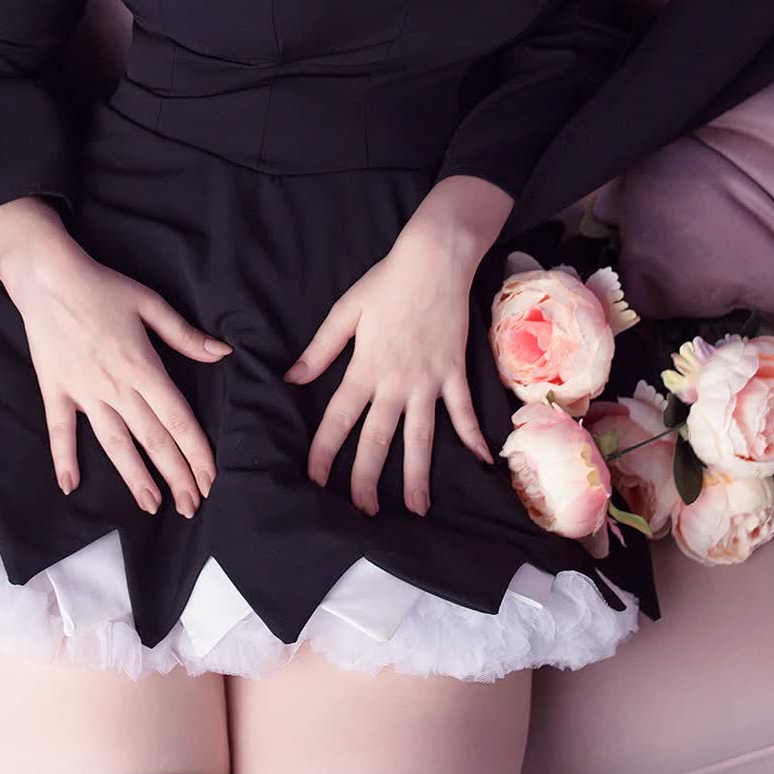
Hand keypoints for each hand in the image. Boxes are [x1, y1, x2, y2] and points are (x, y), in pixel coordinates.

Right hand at [6, 244, 228, 518]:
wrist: (48, 277)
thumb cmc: (102, 286)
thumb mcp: (150, 303)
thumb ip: (185, 335)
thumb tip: (221, 353)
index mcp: (143, 367)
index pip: (178, 420)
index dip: (197, 453)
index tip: (211, 480)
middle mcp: (116, 388)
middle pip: (152, 440)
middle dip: (175, 476)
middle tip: (191, 507)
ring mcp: (83, 393)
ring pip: (114, 444)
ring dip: (134, 477)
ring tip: (150, 506)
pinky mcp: (55, 391)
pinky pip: (61, 431)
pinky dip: (63, 459)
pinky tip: (69, 486)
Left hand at [283, 233, 494, 517]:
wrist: (435, 261)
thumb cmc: (386, 282)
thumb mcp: (344, 312)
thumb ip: (319, 350)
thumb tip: (291, 378)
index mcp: (364, 367)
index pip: (338, 418)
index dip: (323, 451)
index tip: (313, 480)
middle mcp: (395, 382)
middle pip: (378, 439)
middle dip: (367, 479)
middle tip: (362, 513)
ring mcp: (429, 381)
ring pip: (421, 437)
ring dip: (418, 475)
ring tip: (417, 509)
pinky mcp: (454, 373)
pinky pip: (463, 412)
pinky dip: (472, 437)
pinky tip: (482, 463)